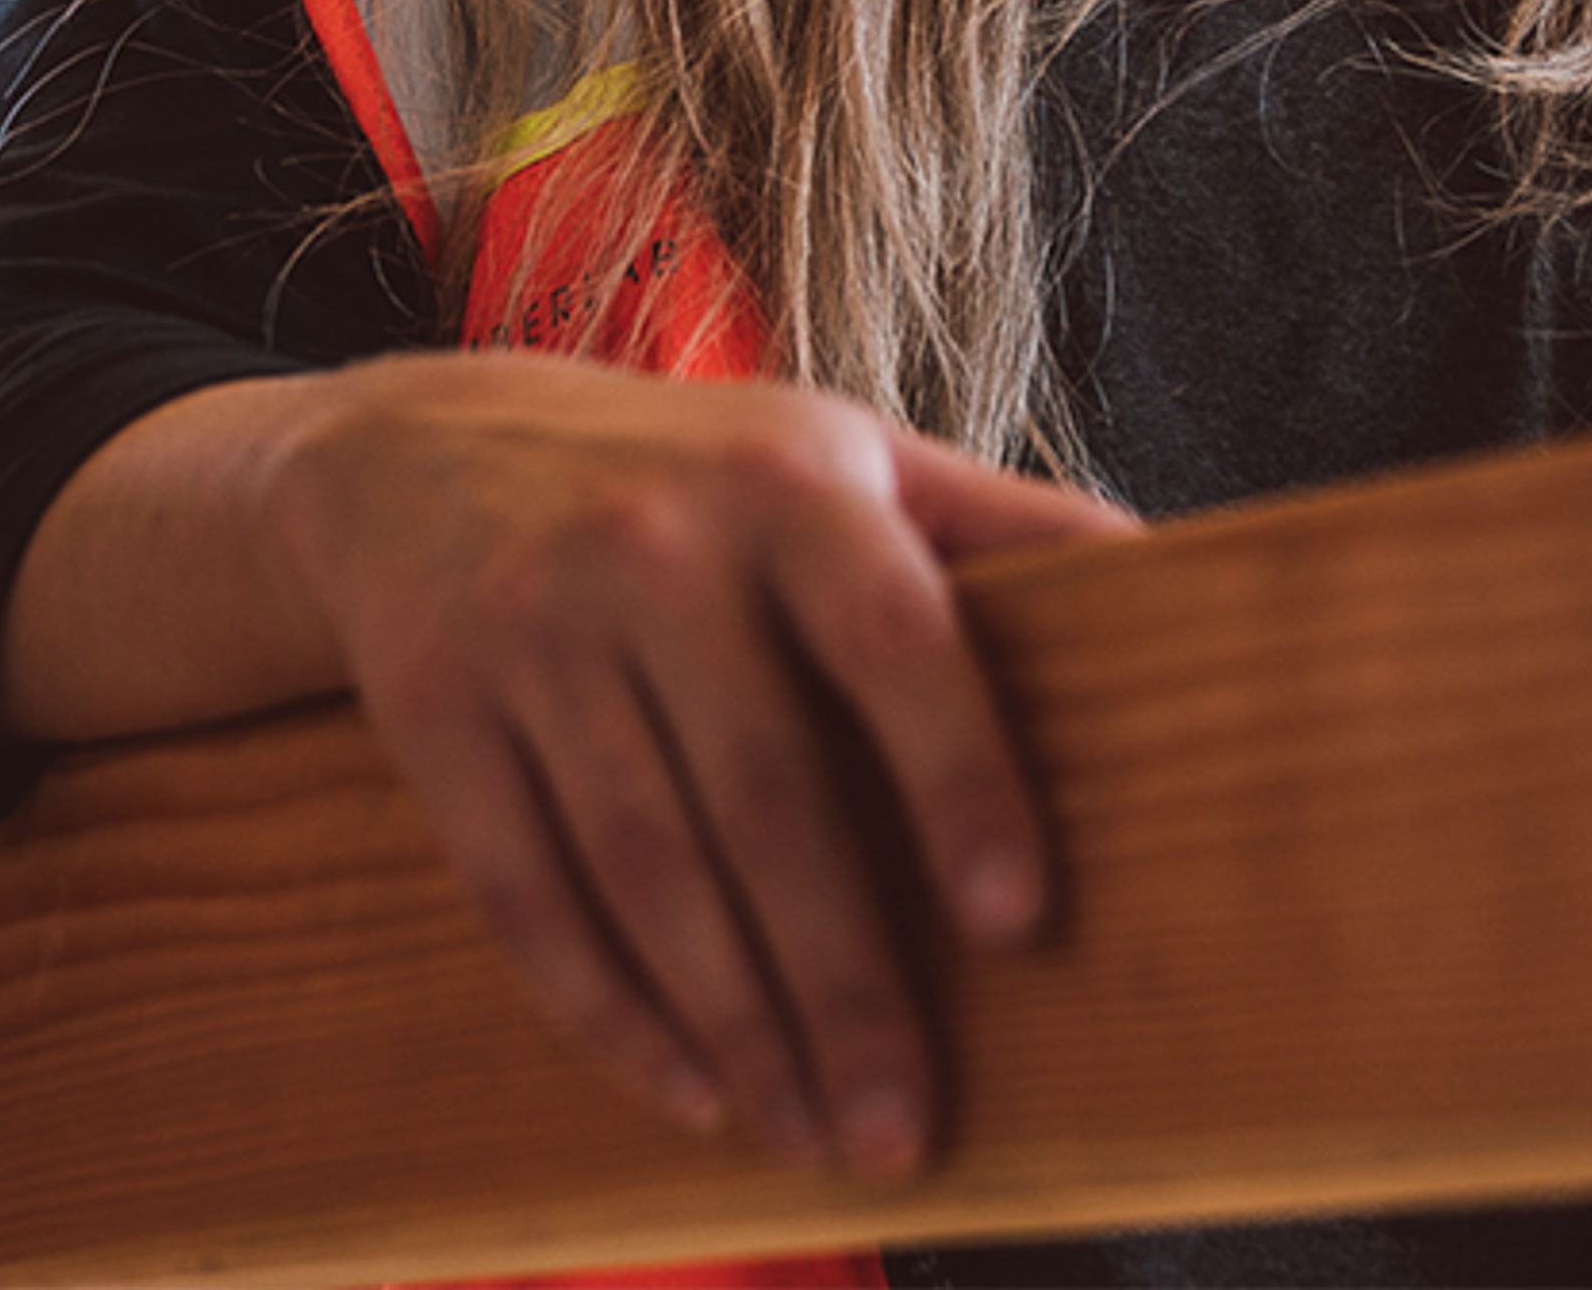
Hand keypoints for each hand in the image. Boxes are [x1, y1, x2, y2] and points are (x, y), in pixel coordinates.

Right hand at [8, 351, 1132, 1175]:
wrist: (416, 448)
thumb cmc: (694, 472)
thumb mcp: (843, 455)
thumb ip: (996, 523)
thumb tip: (1175, 585)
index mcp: (789, 483)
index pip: (893, 636)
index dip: (958, 775)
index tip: (1017, 920)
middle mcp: (658, 549)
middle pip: (767, 793)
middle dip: (844, 980)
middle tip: (906, 1131)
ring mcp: (537, 630)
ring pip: (648, 865)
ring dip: (738, 1027)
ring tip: (816, 1143)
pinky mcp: (437, 713)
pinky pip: (528, 895)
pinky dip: (609, 1010)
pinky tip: (692, 1091)